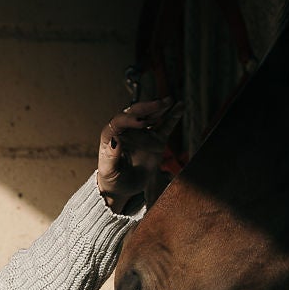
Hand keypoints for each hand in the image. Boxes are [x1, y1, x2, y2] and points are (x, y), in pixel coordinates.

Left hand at [96, 99, 181, 213]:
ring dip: (159, 108)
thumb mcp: (109, 171)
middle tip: (158, 105)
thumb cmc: (112, 178)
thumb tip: (115, 140)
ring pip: (151, 116)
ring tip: (169, 101)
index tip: (141, 122)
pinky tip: (179, 106)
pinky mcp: (155, 139)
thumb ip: (111, 156)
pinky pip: (165, 126)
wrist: (123, 187)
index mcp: (111, 134)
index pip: (119, 121)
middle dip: (147, 108)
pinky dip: (172, 116)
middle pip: (136, 113)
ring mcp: (142, 133)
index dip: (129, 119)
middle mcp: (127, 130)